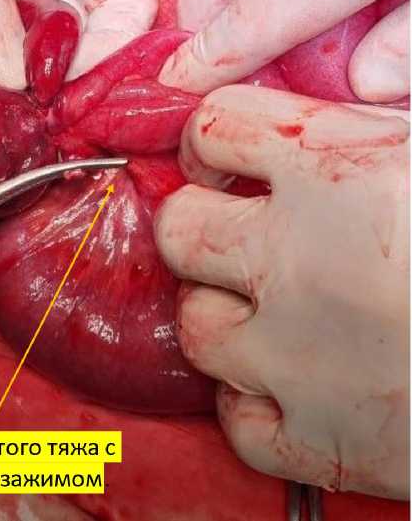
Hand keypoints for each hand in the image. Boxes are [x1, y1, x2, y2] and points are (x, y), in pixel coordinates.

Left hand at [155, 85, 408, 498]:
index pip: (216, 127)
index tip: (226, 159)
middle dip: (201, 227)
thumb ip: (379, 129)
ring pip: (195, 326)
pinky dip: (256, 405)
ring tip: (274, 315)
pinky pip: (237, 421)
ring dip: (225, 317)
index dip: (213, 141)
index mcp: (334, 168)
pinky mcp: (320, 442)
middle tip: (239, 237)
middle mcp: (294, 256)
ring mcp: (296, 355)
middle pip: (180, 228)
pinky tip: (296, 387)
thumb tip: (329, 118)